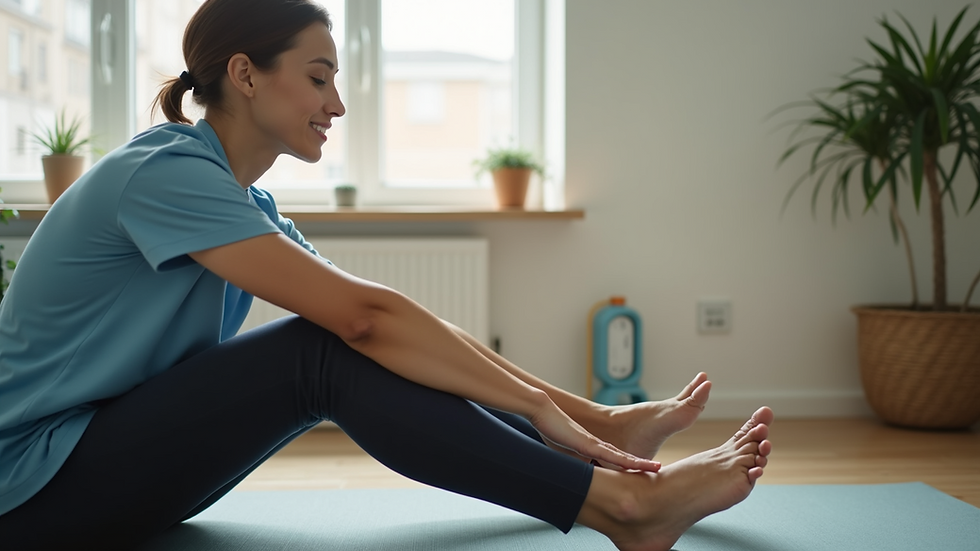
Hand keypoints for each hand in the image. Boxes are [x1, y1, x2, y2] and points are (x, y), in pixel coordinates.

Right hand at [528, 398, 660, 471]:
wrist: (542, 412)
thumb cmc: (549, 431)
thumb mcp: (560, 454)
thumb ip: (570, 464)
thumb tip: (574, 481)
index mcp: (593, 450)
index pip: (616, 463)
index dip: (630, 469)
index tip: (643, 477)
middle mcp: (598, 446)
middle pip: (624, 459)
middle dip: (640, 467)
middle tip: (658, 473)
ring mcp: (595, 444)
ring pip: (622, 457)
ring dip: (639, 464)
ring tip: (657, 469)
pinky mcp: (588, 444)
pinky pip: (611, 455)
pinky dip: (625, 461)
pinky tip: (639, 465)